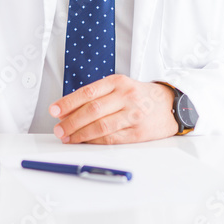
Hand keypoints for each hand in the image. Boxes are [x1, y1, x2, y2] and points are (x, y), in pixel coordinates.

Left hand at [49, 74, 178, 143]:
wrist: (169, 105)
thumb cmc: (139, 96)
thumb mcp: (120, 87)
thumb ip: (96, 96)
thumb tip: (67, 110)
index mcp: (118, 82)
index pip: (88, 92)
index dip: (68, 102)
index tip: (54, 110)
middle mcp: (126, 96)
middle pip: (92, 110)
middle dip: (71, 121)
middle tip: (59, 129)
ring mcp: (133, 115)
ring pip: (101, 126)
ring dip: (80, 134)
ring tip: (68, 137)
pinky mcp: (138, 133)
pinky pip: (111, 139)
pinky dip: (95, 141)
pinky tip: (85, 142)